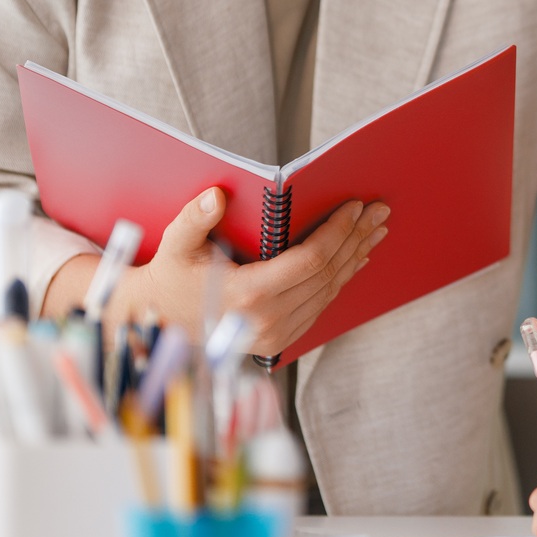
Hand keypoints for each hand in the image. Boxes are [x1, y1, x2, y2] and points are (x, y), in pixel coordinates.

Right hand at [114, 187, 387, 355]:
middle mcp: (267, 319)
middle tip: (379, 211)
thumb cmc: (169, 278)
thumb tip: (216, 196)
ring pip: (330, 291)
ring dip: (355, 257)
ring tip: (374, 230)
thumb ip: (194, 219)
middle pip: (328, 274)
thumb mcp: (175, 245)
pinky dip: (341, 279)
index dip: (338, 231)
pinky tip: (354, 258)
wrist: (158, 324)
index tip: (355, 206)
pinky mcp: (280, 340)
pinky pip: (321, 305)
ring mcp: (276, 334)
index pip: (311, 260)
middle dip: (356, 238)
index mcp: (247, 294)